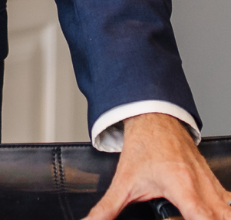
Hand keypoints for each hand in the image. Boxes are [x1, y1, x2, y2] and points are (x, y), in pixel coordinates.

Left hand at [86, 114, 230, 219]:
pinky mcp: (215, 182)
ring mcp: (212, 183)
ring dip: (222, 217)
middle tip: (187, 219)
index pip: (203, 217)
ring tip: (203, 218)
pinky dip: (226, 213)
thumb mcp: (124, 181)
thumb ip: (107, 208)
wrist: (153, 117)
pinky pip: (229, 203)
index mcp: (181, 185)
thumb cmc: (143, 146)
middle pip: (223, 216)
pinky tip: (217, 216)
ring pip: (229, 210)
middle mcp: (202, 185)